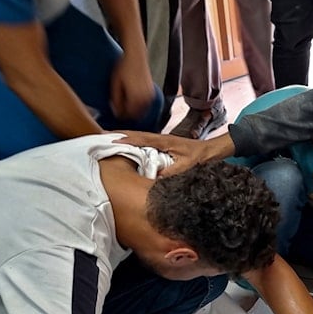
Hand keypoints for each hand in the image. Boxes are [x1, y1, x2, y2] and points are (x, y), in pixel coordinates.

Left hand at [110, 52, 155, 120]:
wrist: (136, 56)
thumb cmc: (124, 67)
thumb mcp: (115, 84)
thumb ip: (116, 99)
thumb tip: (116, 111)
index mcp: (136, 97)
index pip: (128, 114)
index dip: (120, 115)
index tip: (115, 112)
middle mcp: (145, 98)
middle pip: (136, 115)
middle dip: (127, 113)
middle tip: (119, 109)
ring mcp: (150, 96)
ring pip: (142, 111)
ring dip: (134, 110)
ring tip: (124, 103)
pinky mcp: (152, 92)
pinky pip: (146, 105)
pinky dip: (139, 106)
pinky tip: (132, 100)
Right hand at [114, 131, 234, 175]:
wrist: (213, 151)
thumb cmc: (201, 156)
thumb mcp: (187, 166)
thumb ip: (172, 172)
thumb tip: (155, 177)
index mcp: (164, 141)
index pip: (140, 139)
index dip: (125, 140)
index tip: (109, 140)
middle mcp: (160, 139)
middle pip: (135, 136)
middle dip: (118, 135)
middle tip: (99, 137)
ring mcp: (161, 142)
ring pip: (139, 140)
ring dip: (124, 139)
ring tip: (106, 141)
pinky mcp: (162, 147)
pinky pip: (144, 145)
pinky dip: (133, 145)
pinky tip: (126, 150)